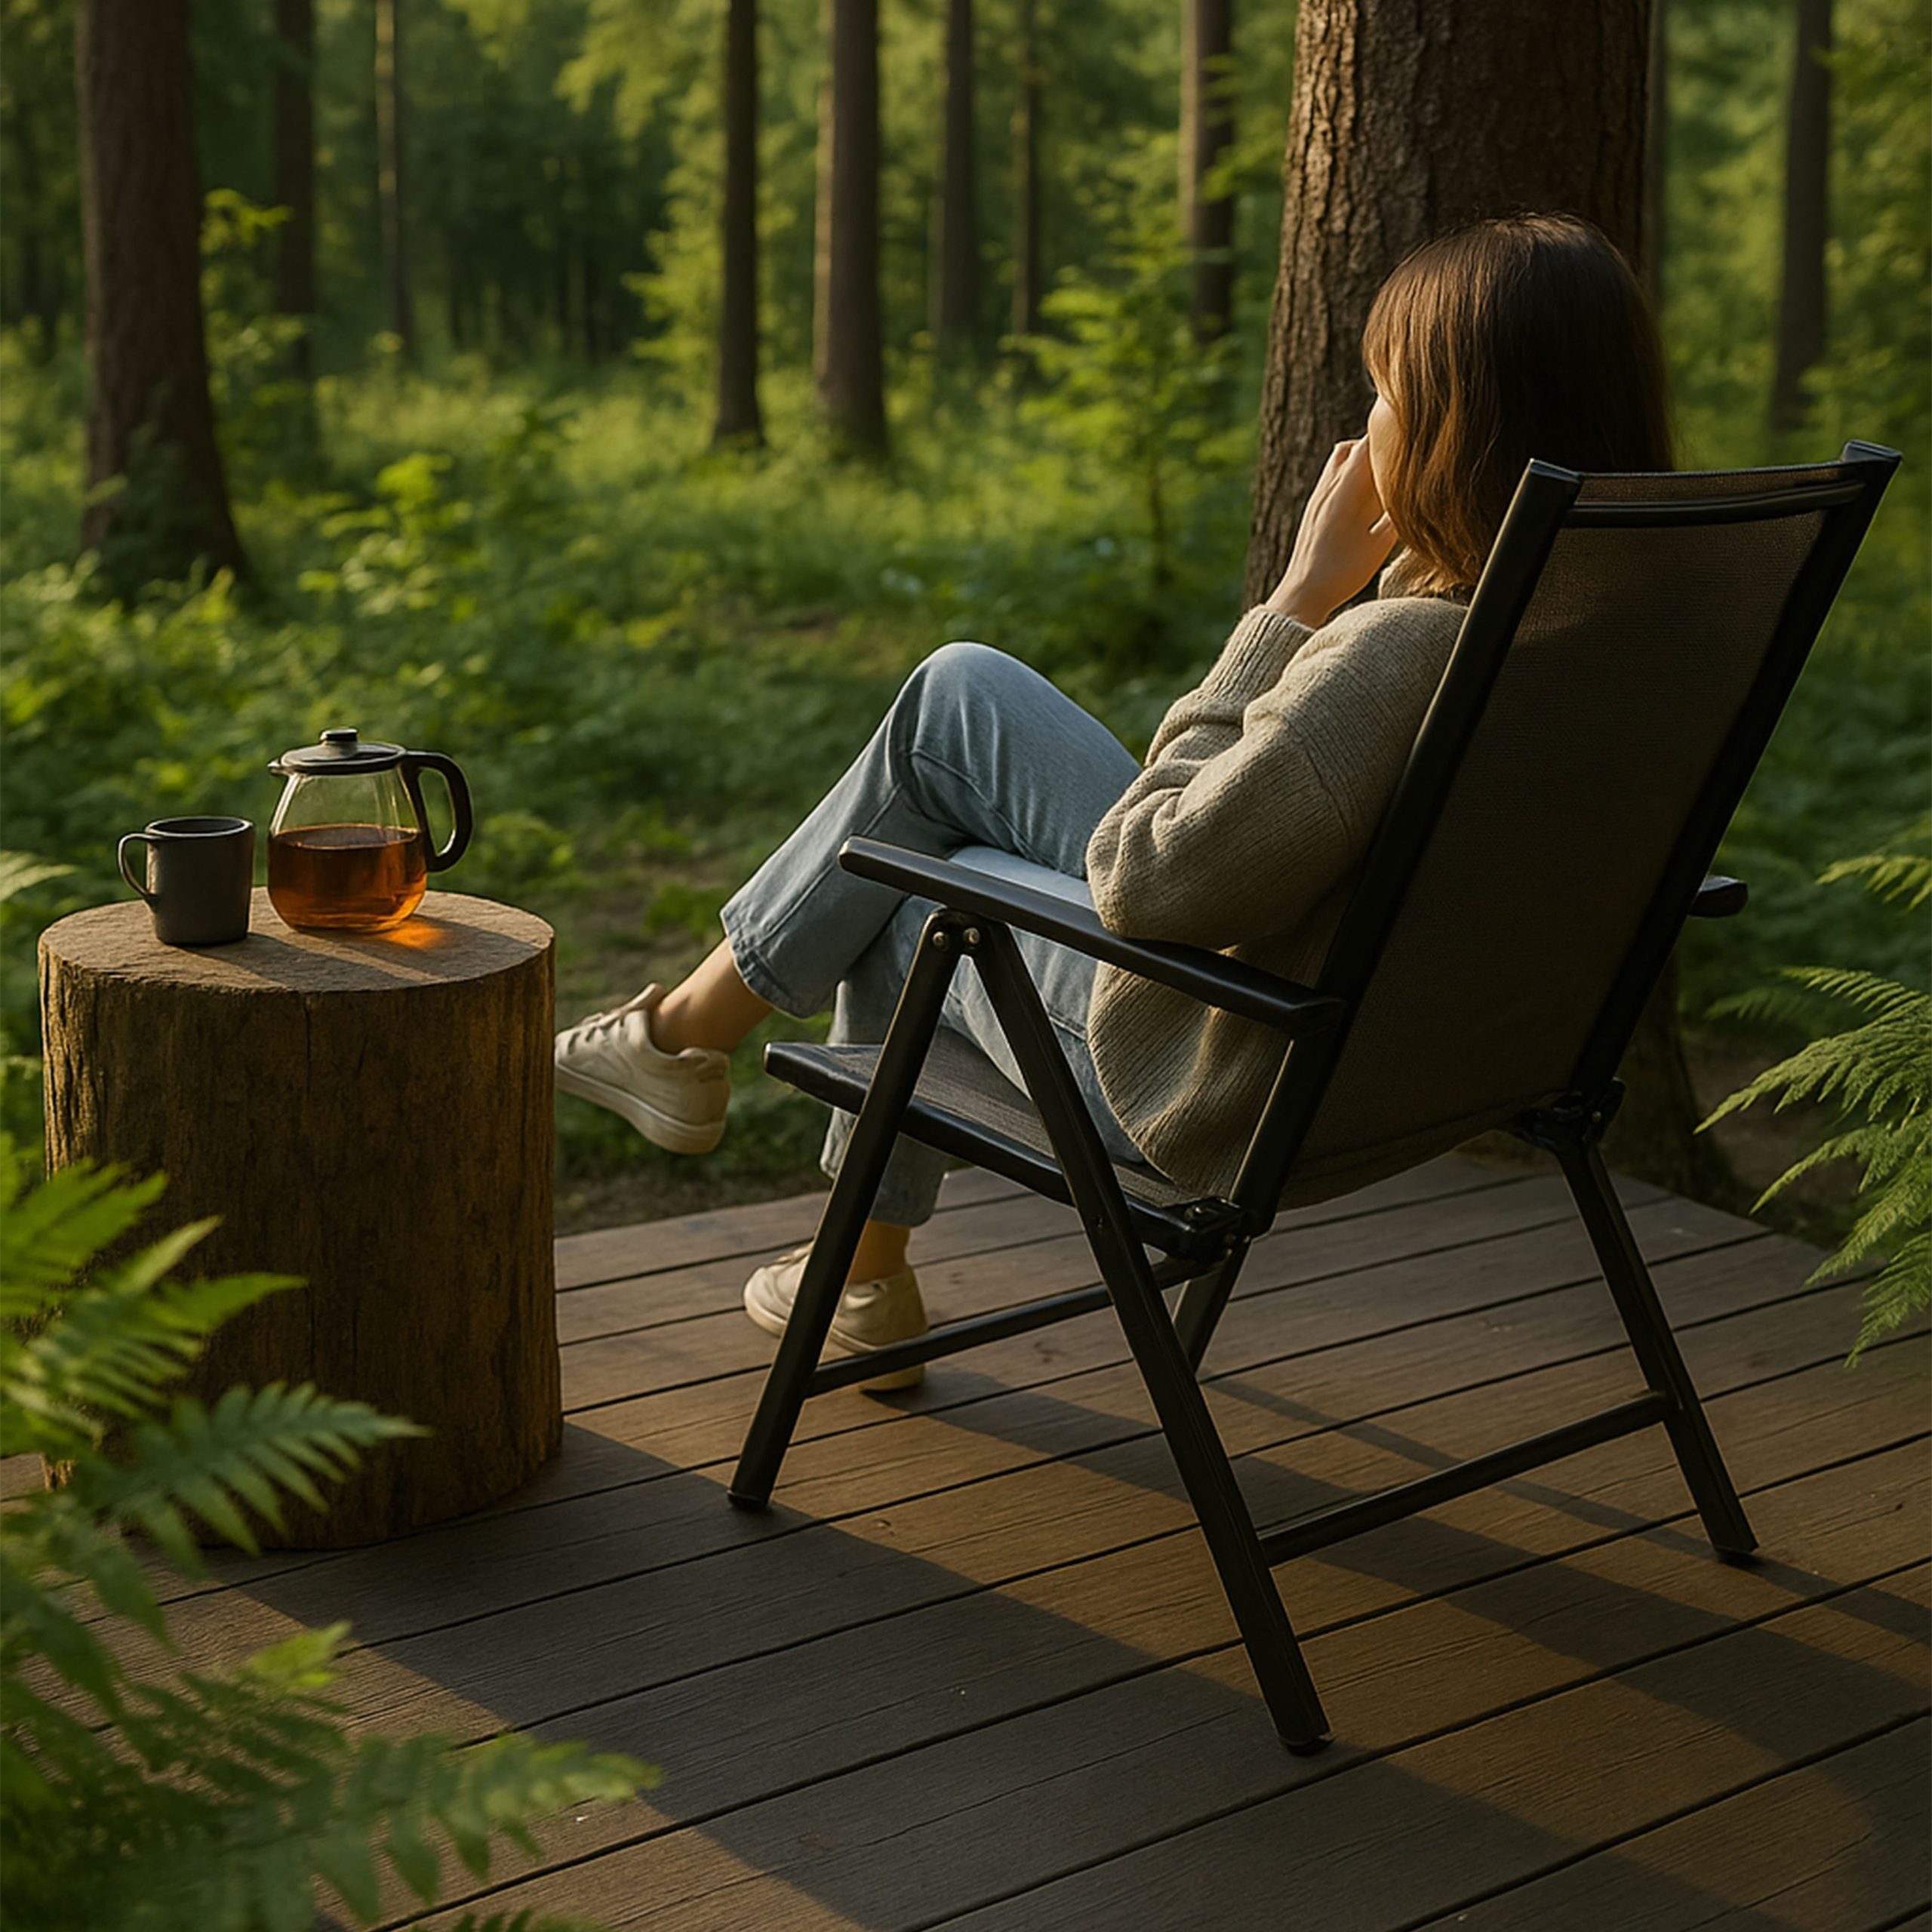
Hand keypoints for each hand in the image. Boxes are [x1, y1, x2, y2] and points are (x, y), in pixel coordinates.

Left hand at [1262, 436, 1395, 627]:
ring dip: (1362, 459)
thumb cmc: (1342, 573)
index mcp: (1344, 491)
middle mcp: (1328, 487)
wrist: (1303, 593)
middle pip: (1353, 446)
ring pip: (1340, 459)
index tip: (1409, 435)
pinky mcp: (1314, 507)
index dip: (1388, 434)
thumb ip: (1398, 514)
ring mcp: (1318, 496)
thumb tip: (1416, 494)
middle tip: (1402, 454)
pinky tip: (1366, 495)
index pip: (1367, 444)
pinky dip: (1351, 474)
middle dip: (1378, 444)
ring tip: (1385, 475)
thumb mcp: (1380, 545)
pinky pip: (1333, 476)